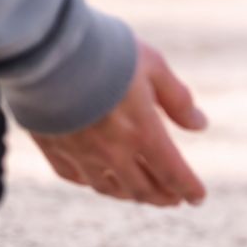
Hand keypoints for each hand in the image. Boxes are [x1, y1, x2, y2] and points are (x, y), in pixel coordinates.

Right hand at [33, 40, 207, 207]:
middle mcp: (112, 152)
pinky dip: (93, 182)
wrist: (46, 47)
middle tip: (173, 199)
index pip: (173, 174)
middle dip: (163, 197)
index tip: (198, 197)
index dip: (189, 189)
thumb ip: (177, 99)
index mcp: (142, 132)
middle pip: (142, 188)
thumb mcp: (153, 66)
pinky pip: (75, 176)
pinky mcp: (52, 146)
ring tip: (141, 193)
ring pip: (109, 187)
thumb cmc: (106, 50)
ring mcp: (79, 153)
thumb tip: (200, 125)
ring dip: (131, 195)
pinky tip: (99, 178)